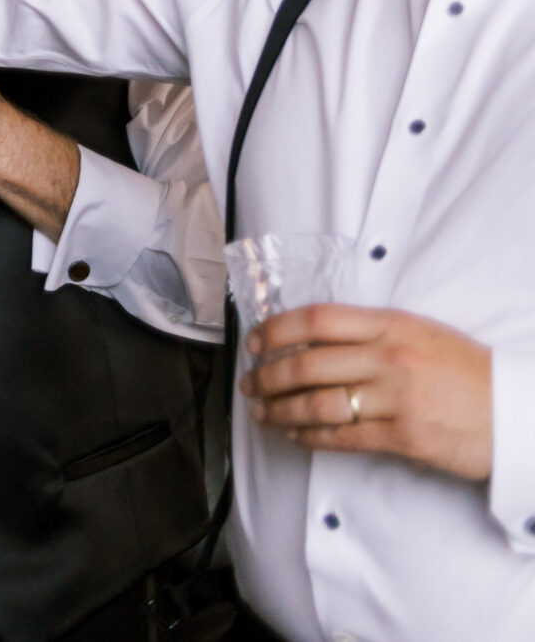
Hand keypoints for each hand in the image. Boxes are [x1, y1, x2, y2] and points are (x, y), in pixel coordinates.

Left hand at [243, 304, 492, 479]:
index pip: (317, 320)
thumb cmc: (469, 373)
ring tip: (262, 412)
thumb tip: (313, 338)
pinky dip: (310, 437)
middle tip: (249, 383)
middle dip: (267, 376)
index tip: (254, 341)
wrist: (517, 413)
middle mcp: (390, 357)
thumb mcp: (422, 333)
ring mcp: (397, 398)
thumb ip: (372, 331)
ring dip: (280, 410)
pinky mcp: (404, 436)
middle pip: (307, 364)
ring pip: (317, 403)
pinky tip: (295, 435)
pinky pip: (343, 436)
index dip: (276, 330)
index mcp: (392, 324)